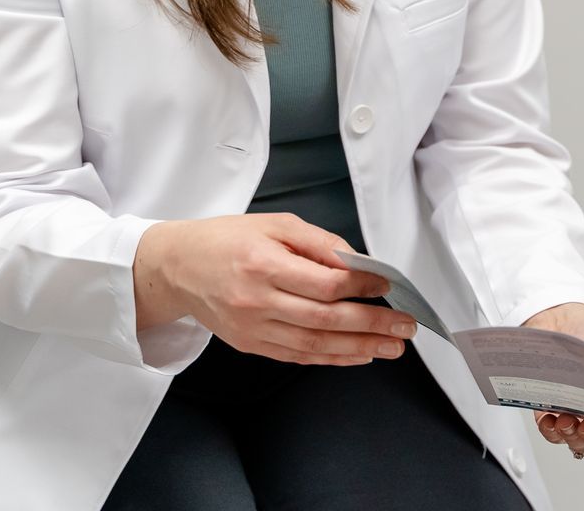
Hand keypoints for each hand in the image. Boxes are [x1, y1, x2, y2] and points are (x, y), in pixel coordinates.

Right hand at [134, 213, 415, 365]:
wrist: (177, 267)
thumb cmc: (227, 239)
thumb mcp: (275, 224)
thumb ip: (319, 243)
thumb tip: (358, 262)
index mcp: (263, 264)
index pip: (326, 283)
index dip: (363, 286)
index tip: (389, 285)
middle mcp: (257, 301)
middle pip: (325, 319)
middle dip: (372, 324)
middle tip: (405, 325)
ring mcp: (252, 328)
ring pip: (314, 345)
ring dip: (359, 348)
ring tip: (391, 347)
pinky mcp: (250, 344)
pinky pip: (296, 356)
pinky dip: (331, 358)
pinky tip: (357, 355)